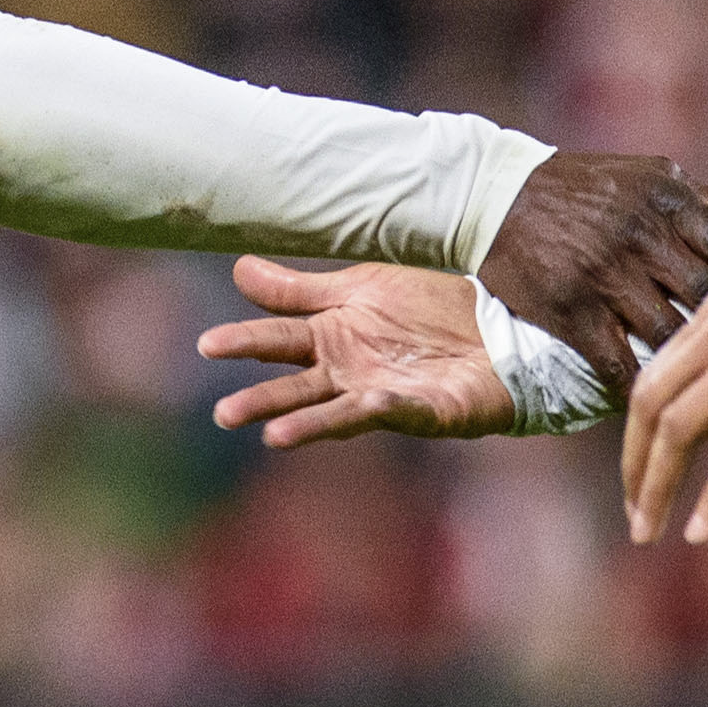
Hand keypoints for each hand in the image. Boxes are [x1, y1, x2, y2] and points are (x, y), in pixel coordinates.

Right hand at [198, 258, 512, 446]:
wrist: (502, 322)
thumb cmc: (430, 308)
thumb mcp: (360, 288)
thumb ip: (299, 290)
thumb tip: (238, 271)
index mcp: (331, 339)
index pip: (277, 340)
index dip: (243, 342)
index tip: (206, 346)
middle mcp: (350, 373)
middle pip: (297, 388)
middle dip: (262, 401)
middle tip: (224, 414)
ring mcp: (386, 395)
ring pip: (337, 412)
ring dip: (306, 424)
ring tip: (273, 435)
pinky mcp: (428, 411)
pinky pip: (401, 409)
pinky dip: (382, 406)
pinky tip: (365, 399)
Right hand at [479, 152, 707, 394]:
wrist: (494, 194)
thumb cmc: (579, 185)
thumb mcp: (644, 174)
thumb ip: (696, 200)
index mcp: (666, 200)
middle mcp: (640, 235)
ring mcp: (605, 275)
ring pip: (669, 333)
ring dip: (694, 364)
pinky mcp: (572, 310)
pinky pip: (616, 362)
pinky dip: (641, 387)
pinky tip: (661, 405)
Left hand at [621, 260, 707, 545]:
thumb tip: (700, 424)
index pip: (650, 379)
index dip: (635, 435)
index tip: (635, 480)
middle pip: (650, 406)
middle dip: (634, 467)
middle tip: (635, 516)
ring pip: (679, 428)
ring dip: (657, 487)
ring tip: (648, 532)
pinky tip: (701, 531)